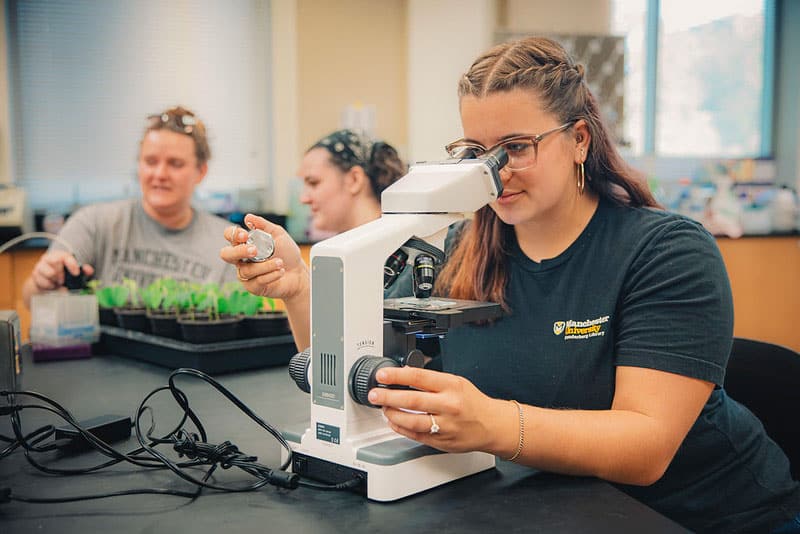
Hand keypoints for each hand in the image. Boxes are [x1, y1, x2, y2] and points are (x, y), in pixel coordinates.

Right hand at [28, 250, 93, 292]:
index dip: (72, 265)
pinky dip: (49, 286)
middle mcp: (49, 258)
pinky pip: (43, 282)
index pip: (66, 257)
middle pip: (56, 262)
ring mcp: (40, 266)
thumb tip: (89, 271)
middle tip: (63, 281)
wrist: (46, 282)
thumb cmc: (63, 275)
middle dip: (62, 274)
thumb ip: (84, 270)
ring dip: (55, 281)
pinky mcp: (35, 275)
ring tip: (58, 283)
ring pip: (49, 273)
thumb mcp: (74, 272)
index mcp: (60, 255)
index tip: (76, 274)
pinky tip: (52, 286)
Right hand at [220, 213, 309, 301]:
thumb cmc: (286, 253)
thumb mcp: (278, 235)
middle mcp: (241, 259)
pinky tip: (281, 271)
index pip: (229, 236)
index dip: (233, 234)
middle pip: (226, 255)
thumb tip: (248, 217)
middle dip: (239, 251)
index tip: (245, 235)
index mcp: (244, 244)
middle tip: (255, 250)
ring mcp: (246, 274)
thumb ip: (264, 225)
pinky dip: (270, 275)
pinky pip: (257, 281)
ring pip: (246, 270)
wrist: (299, 273)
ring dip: (265, 265)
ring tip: (280, 262)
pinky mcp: (253, 287)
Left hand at [367, 366, 515, 455]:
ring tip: (383, 407)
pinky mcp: (441, 441)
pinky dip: (400, 428)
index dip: (397, 376)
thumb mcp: (456, 382)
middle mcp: (448, 406)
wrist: (492, 425)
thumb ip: (432, 380)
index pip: (419, 378)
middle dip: (388, 397)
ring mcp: (445, 426)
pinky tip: (393, 421)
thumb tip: (405, 374)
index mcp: (452, 386)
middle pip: (412, 401)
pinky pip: (415, 435)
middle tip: (374, 394)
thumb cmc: (473, 402)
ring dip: (392, 414)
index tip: (383, 375)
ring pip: (411, 421)